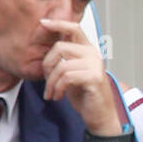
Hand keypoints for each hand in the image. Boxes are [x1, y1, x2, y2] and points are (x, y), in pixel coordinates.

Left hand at [39, 18, 122, 138]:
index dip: (57, 23)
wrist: (100, 118)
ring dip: (51, 82)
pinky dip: (58, 88)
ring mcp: (95, 66)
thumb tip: (44, 48)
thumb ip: (62, 60)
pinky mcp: (94, 78)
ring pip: (61, 65)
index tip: (42, 24)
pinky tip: (58, 96)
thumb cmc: (85, 97)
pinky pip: (67, 77)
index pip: (73, 28)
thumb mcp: (70, 74)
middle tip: (47, 82)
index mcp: (88, 50)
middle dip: (47, 65)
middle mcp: (93, 55)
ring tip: (51, 93)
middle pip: (60, 47)